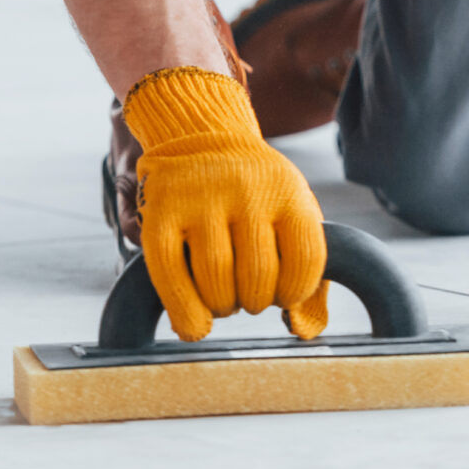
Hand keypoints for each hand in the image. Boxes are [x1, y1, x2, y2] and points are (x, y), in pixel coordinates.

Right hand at [123, 68, 327, 340]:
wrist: (201, 137)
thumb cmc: (256, 195)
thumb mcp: (293, 216)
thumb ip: (309, 274)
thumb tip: (302, 331)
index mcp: (287, 190)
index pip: (305, 260)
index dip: (295, 291)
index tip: (283, 293)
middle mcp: (245, 190)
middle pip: (258, 277)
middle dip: (255, 300)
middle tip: (246, 293)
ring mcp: (200, 199)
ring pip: (216, 282)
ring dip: (222, 307)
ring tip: (222, 298)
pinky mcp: (160, 213)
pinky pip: (170, 275)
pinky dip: (184, 311)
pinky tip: (193, 323)